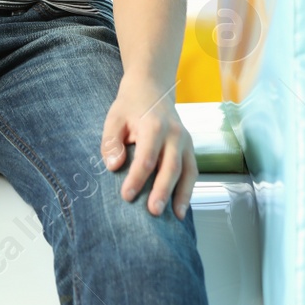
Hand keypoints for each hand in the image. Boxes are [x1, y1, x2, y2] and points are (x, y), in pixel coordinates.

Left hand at [101, 77, 196, 219]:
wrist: (152, 86)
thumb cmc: (131, 105)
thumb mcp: (114, 118)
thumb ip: (111, 142)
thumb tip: (114, 167)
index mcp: (154, 125)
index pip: (146, 157)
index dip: (137, 178)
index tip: (126, 196)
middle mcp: (174, 133)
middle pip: (171, 166)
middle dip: (162, 191)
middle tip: (153, 212)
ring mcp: (185, 140)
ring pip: (188, 171)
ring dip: (183, 195)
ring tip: (176, 217)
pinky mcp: (190, 147)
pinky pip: (193, 170)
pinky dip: (189, 189)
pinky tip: (182, 207)